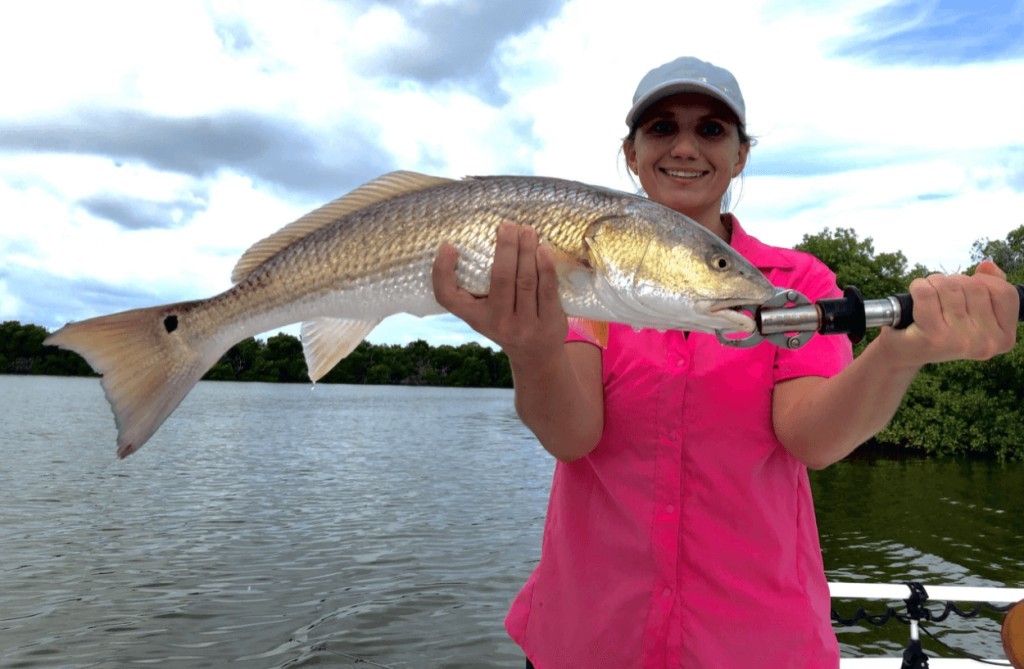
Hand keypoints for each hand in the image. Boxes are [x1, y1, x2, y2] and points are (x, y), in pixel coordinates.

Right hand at [431, 223, 567, 361]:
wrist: (535, 355)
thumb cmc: (505, 321)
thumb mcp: (483, 311)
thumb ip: (476, 286)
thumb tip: (472, 242)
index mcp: (475, 317)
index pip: (448, 297)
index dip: (442, 271)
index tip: (448, 246)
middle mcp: (497, 322)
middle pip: (500, 278)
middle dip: (506, 247)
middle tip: (508, 225)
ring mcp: (524, 325)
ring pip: (525, 281)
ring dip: (527, 251)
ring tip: (527, 231)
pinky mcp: (548, 324)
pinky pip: (547, 290)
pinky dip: (546, 267)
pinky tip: (544, 250)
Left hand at [876, 261, 1018, 367]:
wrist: (904, 352)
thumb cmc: (940, 328)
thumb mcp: (972, 311)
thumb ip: (989, 287)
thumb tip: (987, 266)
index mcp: (1003, 339)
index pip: (1005, 292)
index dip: (984, 281)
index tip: (967, 290)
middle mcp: (986, 343)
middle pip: (975, 286)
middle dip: (954, 281)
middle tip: (941, 297)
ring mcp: (960, 341)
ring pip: (950, 286)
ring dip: (934, 283)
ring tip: (927, 298)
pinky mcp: (933, 337)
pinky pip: (926, 293)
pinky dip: (917, 287)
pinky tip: (914, 298)